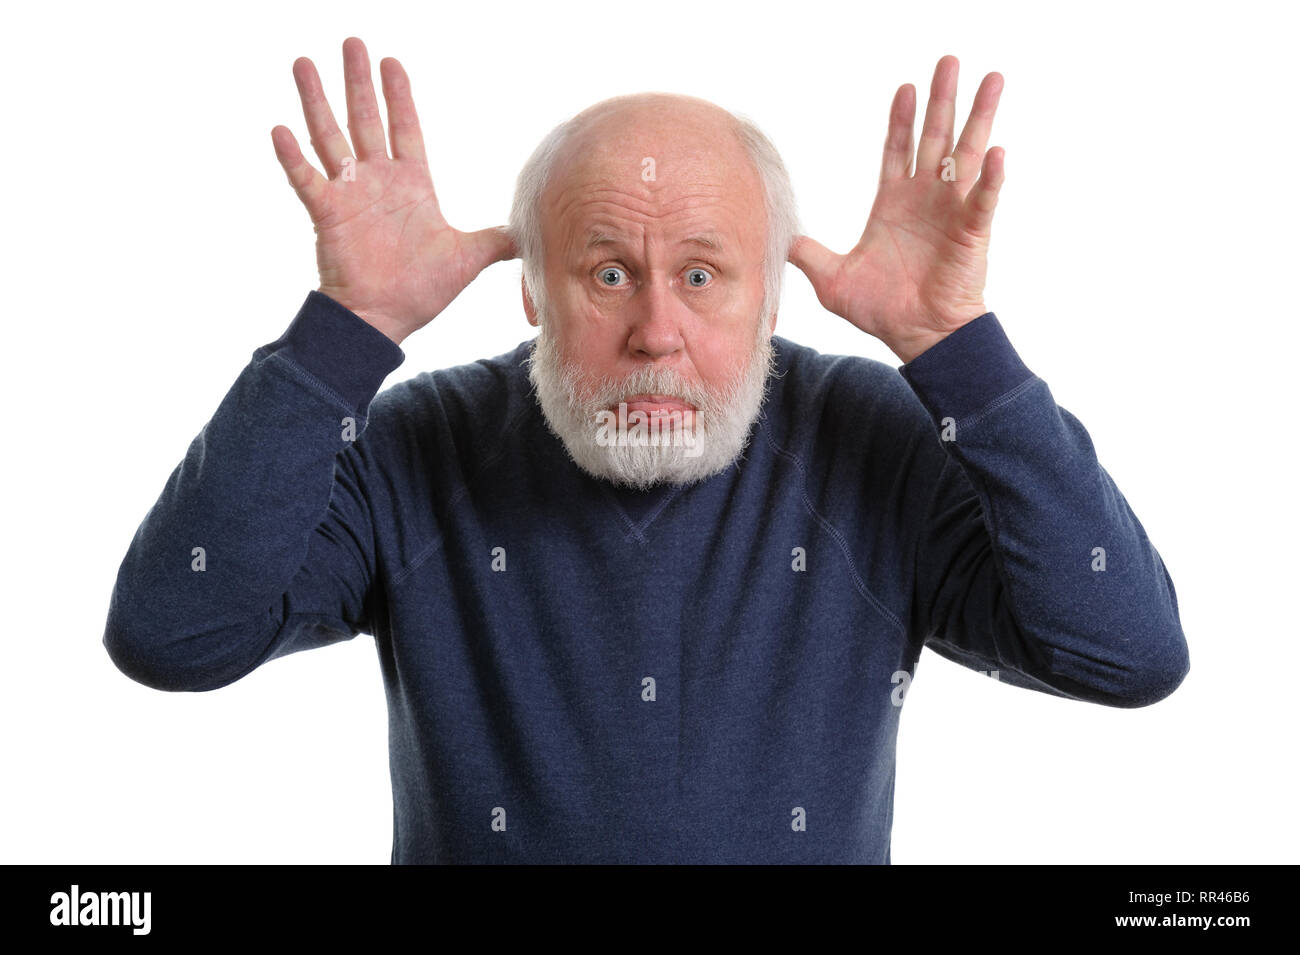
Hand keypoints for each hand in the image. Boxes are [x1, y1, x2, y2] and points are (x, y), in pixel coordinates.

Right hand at [271, 37, 515, 344]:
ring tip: (304, 63)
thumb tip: (531, 236)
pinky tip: (281, 128)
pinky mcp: (327, 214)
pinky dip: (293, 156)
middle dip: (359, 81)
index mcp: (410, 185)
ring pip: (329, 137)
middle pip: (365, 119)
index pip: (405, 128)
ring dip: (317, 101)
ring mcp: (349, 195)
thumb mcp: (468, 259)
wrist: (385, 320)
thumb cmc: (421, 291)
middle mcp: (377, 182)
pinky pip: (306, 179)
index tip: (392, 61)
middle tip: (352, 41)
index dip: (399, 95)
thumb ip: (497, 241)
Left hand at [789, 56, 1004, 362]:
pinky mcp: (971, 233)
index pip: (897, 149)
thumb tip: (780, 241)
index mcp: (894, 204)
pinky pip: (983, 200)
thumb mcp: (833, 281)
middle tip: (948, 60)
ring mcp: (951, 212)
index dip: (901, 119)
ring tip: (992, 80)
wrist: (917, 337)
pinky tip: (997, 152)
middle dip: (942, 99)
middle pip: (935, 138)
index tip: (905, 88)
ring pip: (967, 155)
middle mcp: (926, 199)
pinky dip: (991, 177)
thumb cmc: (882, 310)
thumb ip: (810, 256)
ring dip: (979, 118)